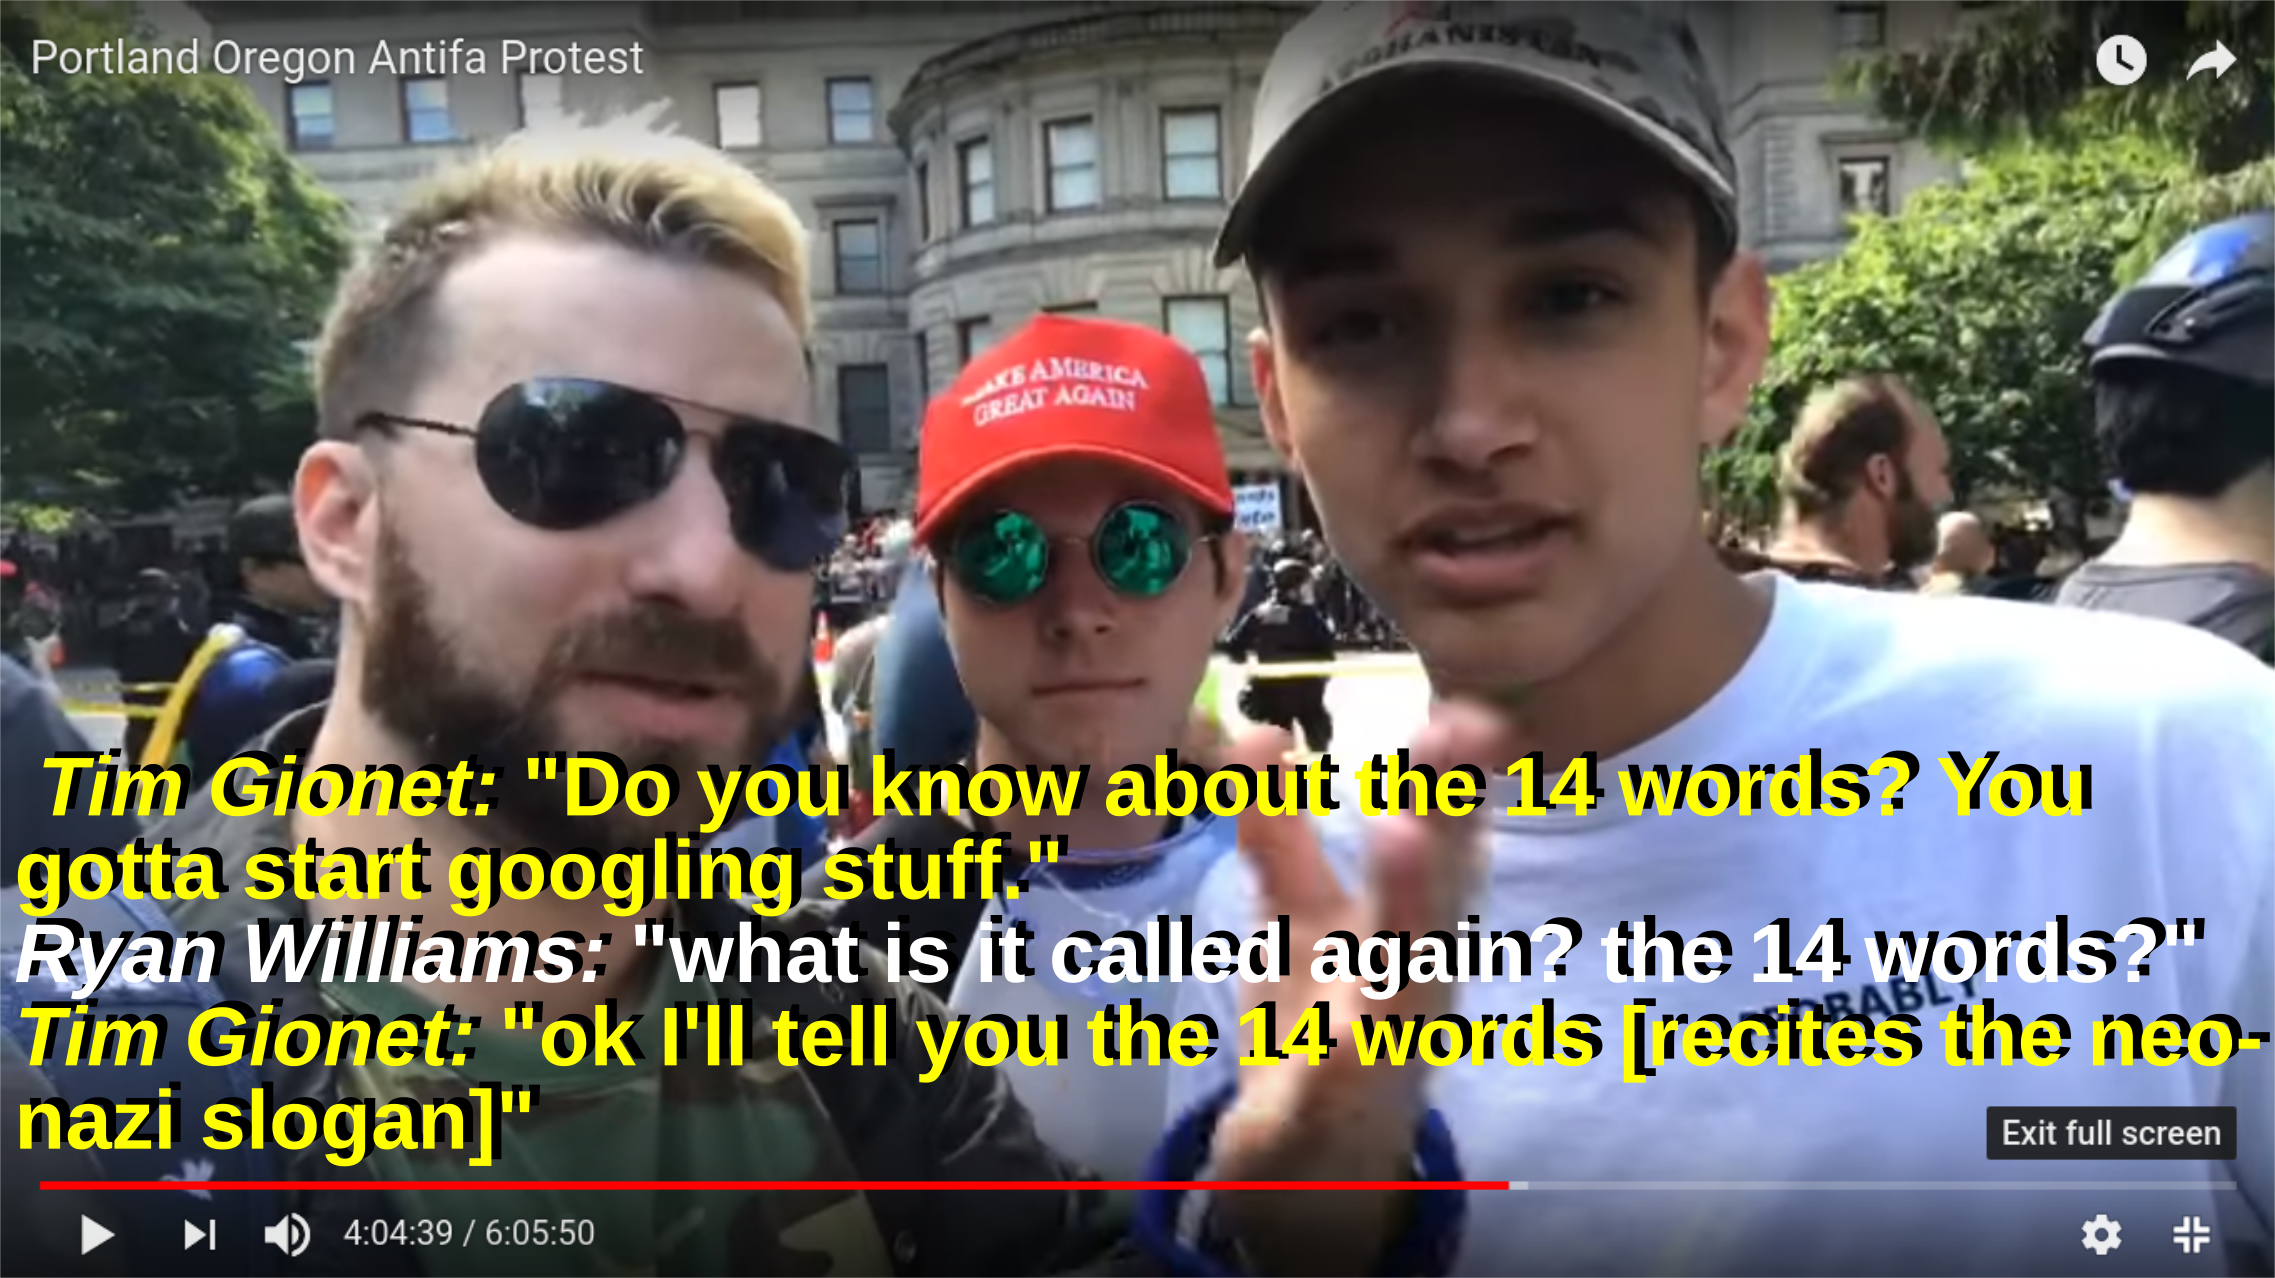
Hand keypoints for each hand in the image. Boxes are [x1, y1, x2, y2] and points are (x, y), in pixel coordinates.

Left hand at [1207, 699, 1513, 1276]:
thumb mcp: (1298, 916)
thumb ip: (1281, 831)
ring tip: (1400, 831)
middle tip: (1455, 737)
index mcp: (1409, 922)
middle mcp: (1414, 975)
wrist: (1316, 1162)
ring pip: (1406, 977)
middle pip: (1438, 890)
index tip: (1471, 712)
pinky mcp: (1334, 1111)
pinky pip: (1336, 1085)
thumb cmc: (1324, 1015)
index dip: (1458, 775)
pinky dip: (1336, 1061)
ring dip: (1409, 905)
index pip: (1442, 838)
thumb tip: (1259, 729)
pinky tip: (1334, 1040)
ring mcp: (1384, 1046)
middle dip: (1449, 816)